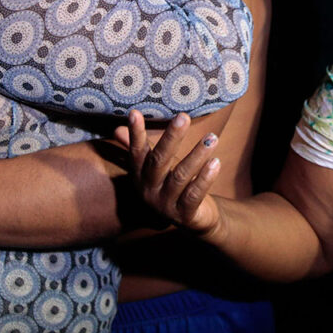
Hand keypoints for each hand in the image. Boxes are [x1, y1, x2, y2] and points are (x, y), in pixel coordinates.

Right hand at [117, 111, 221, 233]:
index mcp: (140, 176)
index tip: (134, 113)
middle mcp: (149, 190)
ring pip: (180, 177)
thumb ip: (140, 149)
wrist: (192, 219)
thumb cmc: (171, 184)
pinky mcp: (184, 215)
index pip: (137, 152)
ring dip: (197, 155)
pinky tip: (216, 162)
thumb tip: (117, 129)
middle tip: (184, 117)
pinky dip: (205, 178)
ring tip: (212, 138)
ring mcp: (166, 204)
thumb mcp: (156, 167)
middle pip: (159, 161)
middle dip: (171, 138)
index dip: (135, 134)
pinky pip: (194, 195)